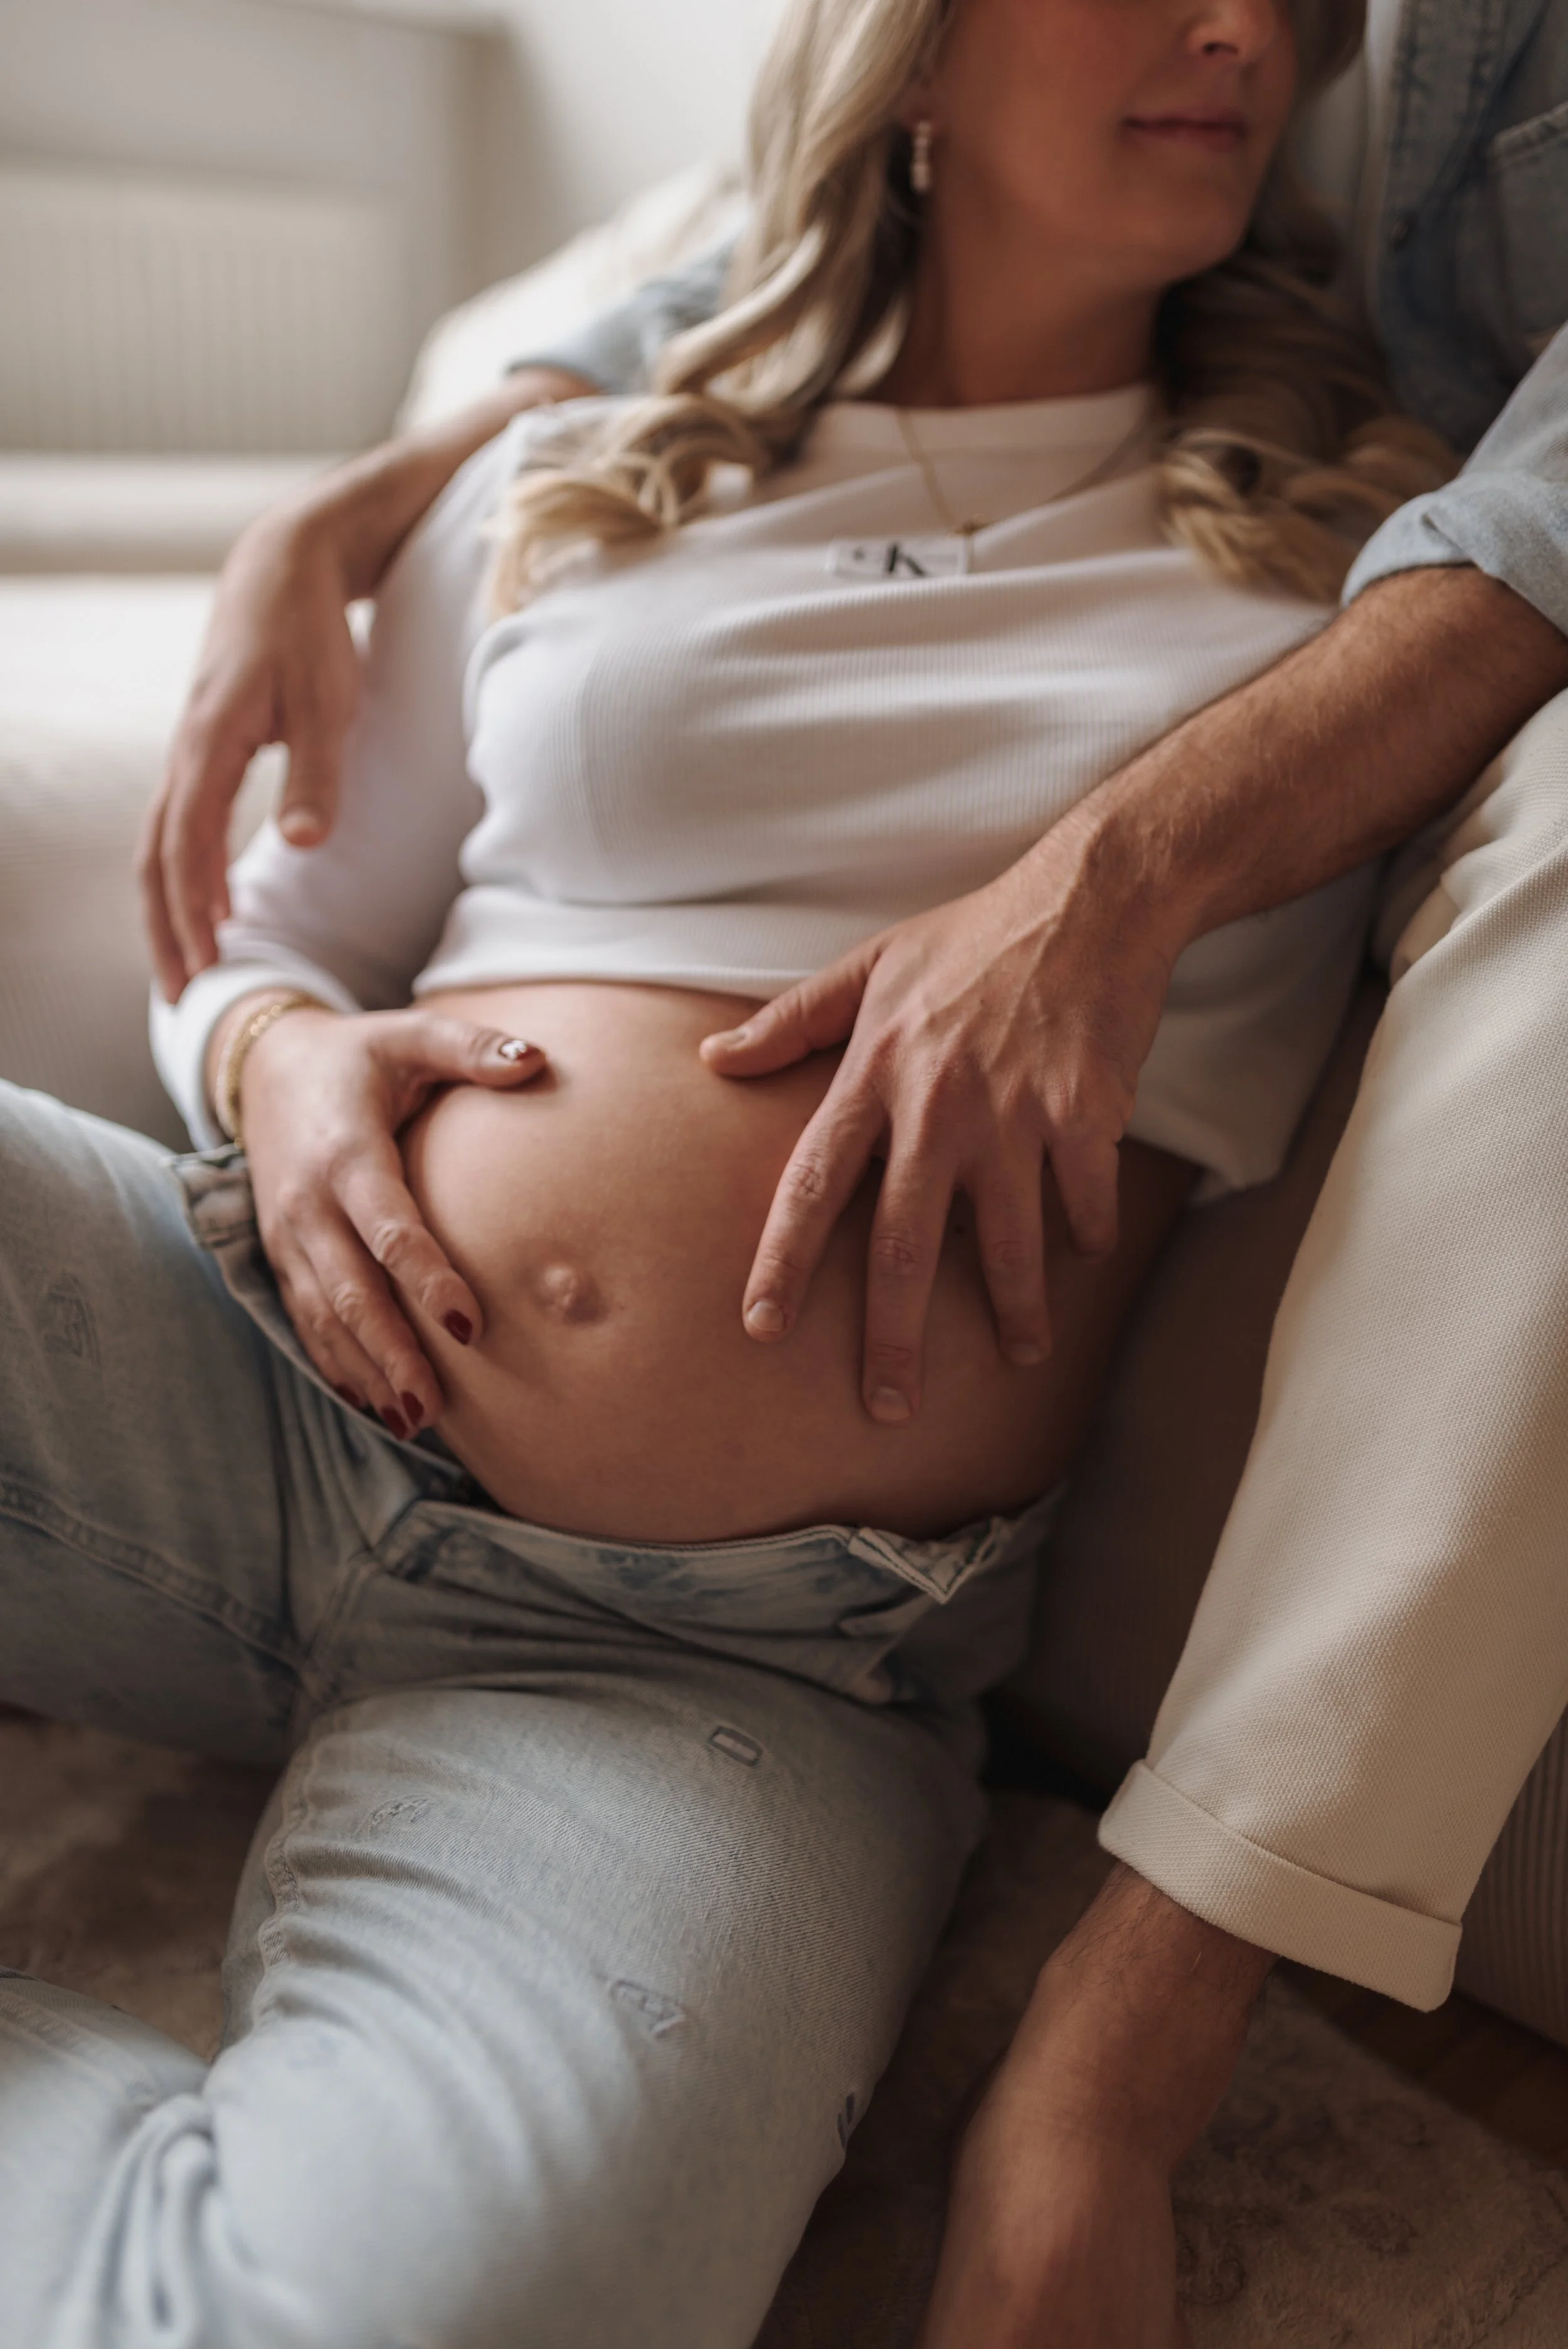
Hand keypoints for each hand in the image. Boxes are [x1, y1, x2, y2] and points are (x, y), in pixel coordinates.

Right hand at [139, 502, 362, 1000]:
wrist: (283, 567)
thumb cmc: (311, 632)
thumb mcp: (326, 701)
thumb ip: (315, 775)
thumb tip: (299, 844)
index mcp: (209, 744)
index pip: (186, 845)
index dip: (192, 910)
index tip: (209, 964)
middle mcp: (185, 753)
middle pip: (156, 858)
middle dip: (164, 929)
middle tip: (183, 995)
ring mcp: (188, 752)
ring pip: (160, 845)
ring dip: (169, 909)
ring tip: (189, 966)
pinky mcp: (204, 751)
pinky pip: (180, 825)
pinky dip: (186, 874)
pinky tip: (211, 908)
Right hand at [239, 1004, 546, 1436]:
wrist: (265, 1067)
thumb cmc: (356, 1055)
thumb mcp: (407, 1036)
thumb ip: (470, 1048)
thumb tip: (537, 1060)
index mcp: (345, 1155)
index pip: (389, 1229)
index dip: (428, 1278)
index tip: (471, 1324)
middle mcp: (307, 1205)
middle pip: (351, 1291)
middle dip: (392, 1352)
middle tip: (433, 1406)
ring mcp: (287, 1237)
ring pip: (324, 1317)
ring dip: (366, 1371)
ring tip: (411, 1420)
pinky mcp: (280, 1255)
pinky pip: (305, 1319)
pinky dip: (336, 1363)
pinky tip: (371, 1402)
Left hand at [699, 822, 1181, 1422]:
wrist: (1090, 899)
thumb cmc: (974, 935)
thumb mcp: (870, 965)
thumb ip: (792, 1022)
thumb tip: (713, 1058)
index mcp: (874, 1073)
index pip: (812, 1183)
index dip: (783, 1260)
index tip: (762, 1327)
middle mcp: (937, 1104)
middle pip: (900, 1245)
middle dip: (892, 1337)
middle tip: (888, 1407)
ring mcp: (1014, 1112)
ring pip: (1004, 1241)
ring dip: (1015, 1308)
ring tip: (1022, 1352)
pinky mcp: (1086, 1112)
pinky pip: (1083, 1200)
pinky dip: (1087, 1234)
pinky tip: (1088, 1256)